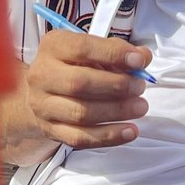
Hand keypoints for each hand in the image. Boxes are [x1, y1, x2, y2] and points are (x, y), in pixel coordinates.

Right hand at [24, 29, 151, 150]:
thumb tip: (143, 57)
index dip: (113, 54)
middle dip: (116, 86)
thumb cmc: (72, 65)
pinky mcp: (50, 130)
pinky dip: (109, 136)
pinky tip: (130, 130)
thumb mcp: (90, 49)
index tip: (138, 60)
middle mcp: (42, 75)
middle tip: (139, 87)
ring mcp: (43, 105)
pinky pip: (80, 138)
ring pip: (81, 113)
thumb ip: (116, 50)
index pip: (82, 48)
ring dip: (116, 111)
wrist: (42, 91)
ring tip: (140, 107)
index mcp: (53, 46)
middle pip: (80, 83)